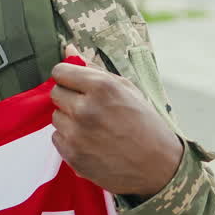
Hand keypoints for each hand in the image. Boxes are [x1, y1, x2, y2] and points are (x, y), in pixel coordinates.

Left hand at [48, 45, 181, 197]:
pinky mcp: (73, 156)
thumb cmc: (145, 123)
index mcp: (101, 87)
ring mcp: (77, 134)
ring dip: (69, 120)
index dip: (69, 78)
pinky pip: (57, 138)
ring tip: (94, 127)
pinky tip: (91, 143)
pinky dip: (70, 140)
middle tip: (91, 108)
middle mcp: (85, 109)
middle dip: (70, 98)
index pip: (60, 72)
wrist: (158, 167)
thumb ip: (93, 68)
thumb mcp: (127, 89)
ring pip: (55, 117)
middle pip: (55, 93)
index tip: (79, 85)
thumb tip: (67, 48)